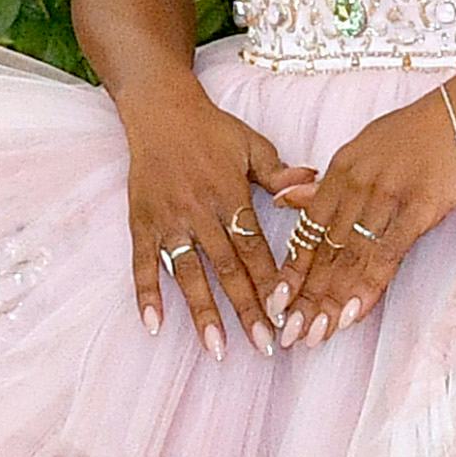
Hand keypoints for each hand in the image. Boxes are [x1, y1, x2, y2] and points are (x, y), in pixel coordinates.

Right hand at [123, 85, 309, 355]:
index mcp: (231, 194)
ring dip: (202, 311)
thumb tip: (313, 184)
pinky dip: (146, 294)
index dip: (271, 282)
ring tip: (217, 347)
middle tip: (264, 345)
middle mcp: (200, 211)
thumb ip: (280, 173)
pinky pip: (142, 263)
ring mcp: (168, 219)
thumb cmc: (211, 128)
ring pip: (187, 273)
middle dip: (246, 309)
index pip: (255, 248)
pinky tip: (153, 324)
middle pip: (226, 268)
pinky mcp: (142, 222)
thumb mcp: (252, 144)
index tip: (287, 314)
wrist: (159, 109)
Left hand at [264, 93, 455, 347]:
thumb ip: (326, 182)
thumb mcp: (364, 147)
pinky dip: (369, 285)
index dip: (292, 271)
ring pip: (350, 257)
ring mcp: (386, 196)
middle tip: (291, 334)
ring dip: (332, 300)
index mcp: (340, 170)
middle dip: (306, 297)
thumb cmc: (420, 131)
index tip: (277, 304)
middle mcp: (356, 184)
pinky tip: (355, 311)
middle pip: (324, 250)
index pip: (308, 230)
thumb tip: (284, 200)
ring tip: (317, 335)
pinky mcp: (418, 208)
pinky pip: (387, 253)